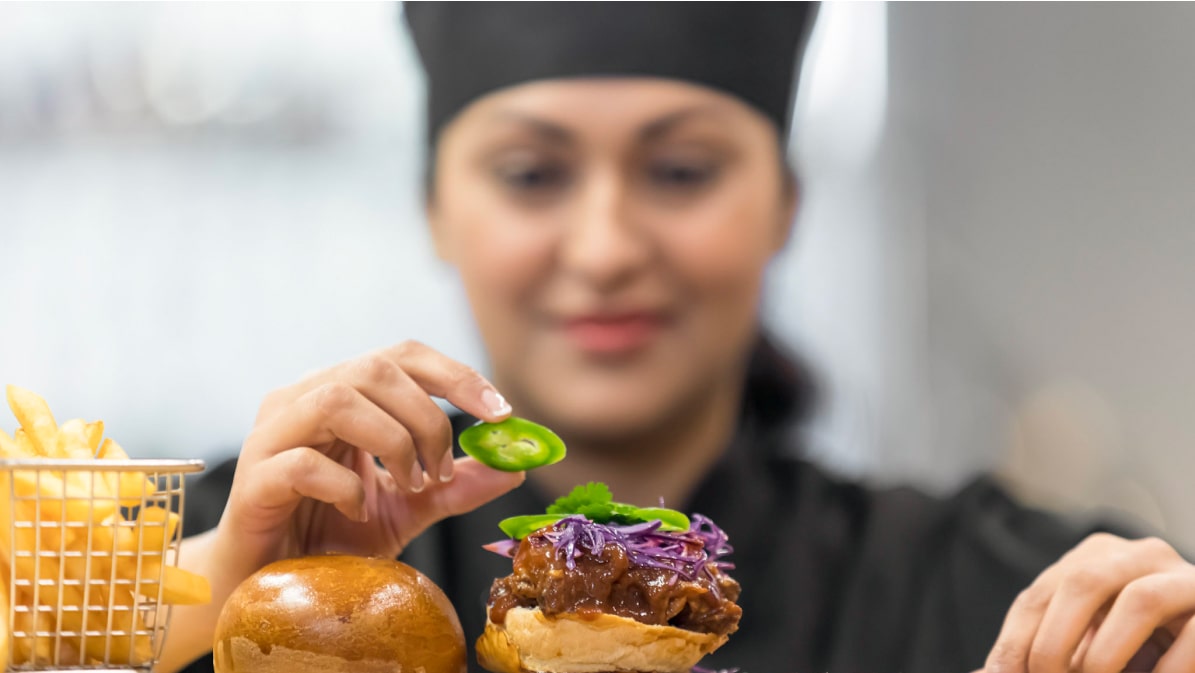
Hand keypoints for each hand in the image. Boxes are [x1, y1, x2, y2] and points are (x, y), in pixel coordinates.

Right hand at [217, 340, 521, 568]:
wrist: (270, 586)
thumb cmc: (332, 535)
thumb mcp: (409, 507)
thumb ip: (455, 484)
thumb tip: (514, 466)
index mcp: (341, 393)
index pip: (402, 356)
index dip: (456, 375)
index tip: (501, 413)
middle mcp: (302, 399)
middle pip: (375, 369)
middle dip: (427, 418)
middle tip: (442, 470)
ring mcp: (271, 436)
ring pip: (337, 400)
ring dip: (391, 443)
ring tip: (409, 486)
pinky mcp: (252, 481)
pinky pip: (302, 464)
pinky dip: (344, 486)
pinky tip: (358, 511)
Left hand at [983, 532, 1194, 672]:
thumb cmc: (1138, 650)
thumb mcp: (1087, 645)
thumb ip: (1040, 653)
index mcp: (1093, 558)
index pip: (1038, 597)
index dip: (1015, 644)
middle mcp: (1138, 555)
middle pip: (1082, 583)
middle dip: (1054, 642)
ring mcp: (1184, 577)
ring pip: (1140, 600)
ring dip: (1107, 654)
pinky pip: (1194, 635)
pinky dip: (1166, 670)